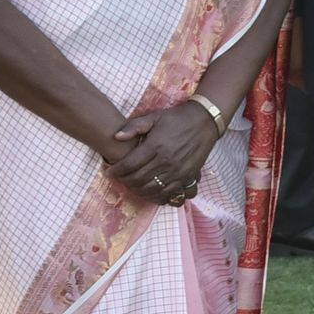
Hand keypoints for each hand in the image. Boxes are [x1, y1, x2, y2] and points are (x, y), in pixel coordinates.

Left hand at [103, 100, 221, 204]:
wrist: (204, 122)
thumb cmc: (177, 118)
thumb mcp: (154, 117)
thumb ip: (134, 126)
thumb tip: (116, 136)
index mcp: (155, 145)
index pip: (129, 164)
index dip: (116, 170)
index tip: (109, 171)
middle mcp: (166, 161)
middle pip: (138, 179)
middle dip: (124, 181)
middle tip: (118, 178)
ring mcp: (177, 171)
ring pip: (151, 189)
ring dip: (136, 190)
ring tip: (130, 184)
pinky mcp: (186, 177)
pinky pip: (167, 193)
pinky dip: (155, 195)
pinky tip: (147, 191)